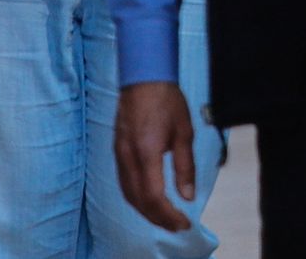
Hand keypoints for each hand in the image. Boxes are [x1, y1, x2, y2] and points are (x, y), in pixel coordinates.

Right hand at [114, 82, 196, 232]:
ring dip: (146, 211)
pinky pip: (124, 184)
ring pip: (128, 195)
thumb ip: (185, 166)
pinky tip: (149, 201)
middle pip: (138, 201)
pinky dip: (137, 198)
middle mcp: (128, 158)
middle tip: (177, 225)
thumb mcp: (185, 132)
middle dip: (157, 218)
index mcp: (146, 153)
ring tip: (165, 218)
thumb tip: (188, 195)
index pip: (153, 196)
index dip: (167, 214)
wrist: (143, 79)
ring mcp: (119, 156)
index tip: (184, 223)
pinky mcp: (118, 153)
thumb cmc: (167, 101)